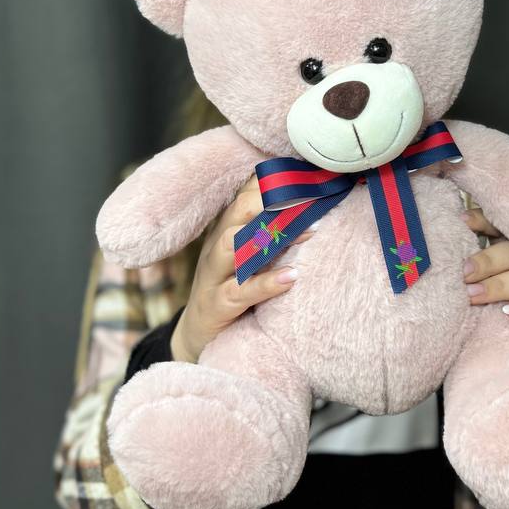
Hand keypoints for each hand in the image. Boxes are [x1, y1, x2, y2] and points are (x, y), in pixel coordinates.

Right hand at [171, 176, 299, 362]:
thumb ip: (271, 233)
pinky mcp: (217, 305)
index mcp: (227, 230)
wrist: (198, 335)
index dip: (274, 182)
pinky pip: (240, 290)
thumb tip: (309, 207)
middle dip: (271, 199)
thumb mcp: (249, 256)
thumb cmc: (232, 288)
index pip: (247, 195)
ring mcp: (214, 275)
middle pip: (238, 212)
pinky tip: (292, 276)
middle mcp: (218, 246)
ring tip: (306, 230)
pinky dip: (267, 283)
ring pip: (234, 245)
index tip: (308, 173)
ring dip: (270, 235)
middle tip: (309, 194)